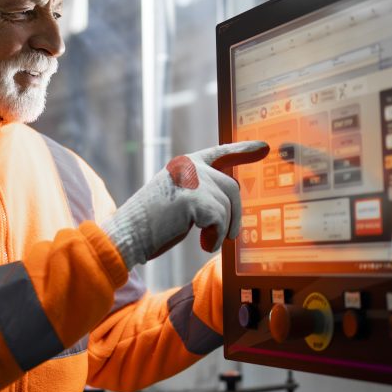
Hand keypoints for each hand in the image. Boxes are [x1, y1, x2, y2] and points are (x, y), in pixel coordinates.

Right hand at [101, 141, 269, 269]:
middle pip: (231, 187)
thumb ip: (201, 192)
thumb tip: (232, 201)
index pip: (220, 153)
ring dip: (221, 230)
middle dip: (235, 215)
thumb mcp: (178, 198)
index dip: (243, 151)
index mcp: (185, 164)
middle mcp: (190, 166)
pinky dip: (214, 237)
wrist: (127, 233)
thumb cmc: (151, 223)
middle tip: (229, 235)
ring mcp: (192, 180)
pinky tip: (202, 244)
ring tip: (205, 241)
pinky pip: (220, 220)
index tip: (263, 148)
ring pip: (228, 207)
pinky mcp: (194, 198)